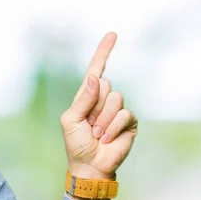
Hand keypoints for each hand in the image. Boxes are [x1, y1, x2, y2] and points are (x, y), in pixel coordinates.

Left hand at [60, 32, 137, 181]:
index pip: (96, 69)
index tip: (112, 34)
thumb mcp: (71, 120)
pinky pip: (124, 114)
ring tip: (97, 133)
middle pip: (105, 84)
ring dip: (103, 119)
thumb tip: (96, 77)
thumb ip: (83, 99)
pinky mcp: (129, 122)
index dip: (104, 52)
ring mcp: (117, 110)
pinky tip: (107, 138)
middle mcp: (103, 100)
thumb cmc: (76, 143)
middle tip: (89, 124)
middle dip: (95, 106)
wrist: (90, 165)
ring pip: (116, 98)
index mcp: (87, 96)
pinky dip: (112, 127)